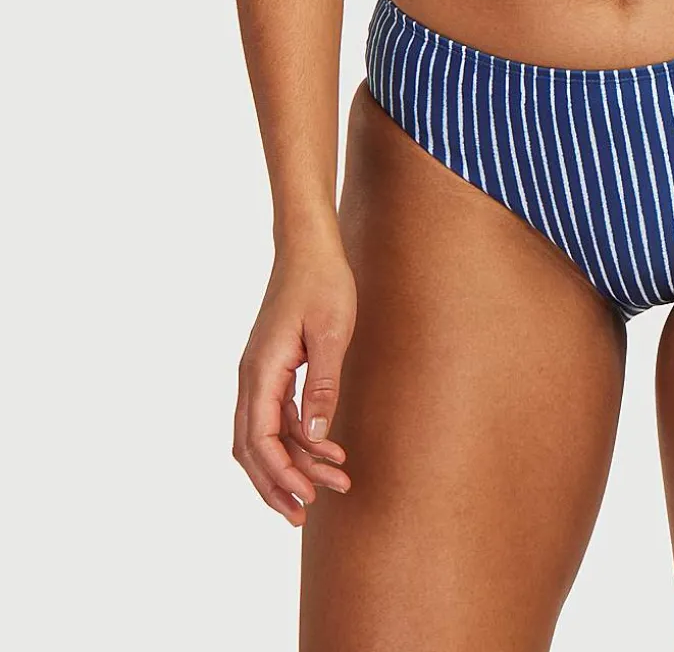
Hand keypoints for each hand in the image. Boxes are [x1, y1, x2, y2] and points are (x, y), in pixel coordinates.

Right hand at [233, 234, 357, 524]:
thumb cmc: (323, 283)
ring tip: (329, 485)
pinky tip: (323, 450)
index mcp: (260, 371)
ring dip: (290, 464)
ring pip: (262, 436)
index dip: (280, 474)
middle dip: (276, 484)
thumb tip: (316, 435)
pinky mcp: (272, 369)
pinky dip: (295, 439)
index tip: (308, 498)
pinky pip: (275, 416)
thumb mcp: (332, 333)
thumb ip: (322, 385)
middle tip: (305, 516)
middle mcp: (251, 377)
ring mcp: (258, 374)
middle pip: (251, 448)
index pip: (259, 439)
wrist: (310, 247)